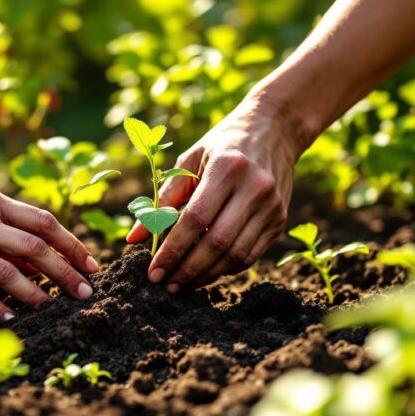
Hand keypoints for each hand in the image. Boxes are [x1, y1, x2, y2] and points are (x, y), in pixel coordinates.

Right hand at [0, 174, 98, 321]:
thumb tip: (39, 265)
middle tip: (85, 293)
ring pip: (9, 270)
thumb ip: (2, 232)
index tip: (92, 265)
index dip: (73, 244)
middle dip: (66, 272)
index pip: (44, 222)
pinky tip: (10, 317)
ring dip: (35, 293)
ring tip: (51, 307)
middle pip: (36, 247)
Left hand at [126, 98, 304, 290]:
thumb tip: (134, 238)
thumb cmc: (222, 145)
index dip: (172, 250)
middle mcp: (254, 188)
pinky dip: (226, 269)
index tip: (153, 271)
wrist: (274, 130)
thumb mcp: (189, 160)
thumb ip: (163, 199)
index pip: (195, 219)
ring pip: (236, 254)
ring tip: (182, 284)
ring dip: (206, 276)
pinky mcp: (280, 220)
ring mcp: (272, 206)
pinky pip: (251, 255)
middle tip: (166, 285)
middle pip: (217, 242)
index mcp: (226, 168)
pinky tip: (206, 273)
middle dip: (188, 270)